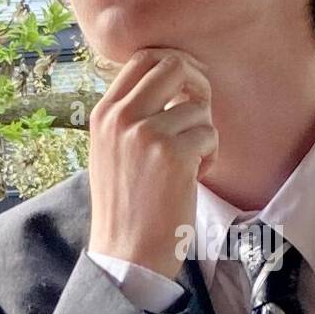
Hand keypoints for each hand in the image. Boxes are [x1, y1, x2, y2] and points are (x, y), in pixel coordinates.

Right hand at [86, 48, 217, 281]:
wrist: (127, 255)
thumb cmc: (127, 206)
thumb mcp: (112, 151)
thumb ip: (132, 115)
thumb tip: (172, 79)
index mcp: (104, 113)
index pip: (142, 58)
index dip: (175, 66)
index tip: (187, 90)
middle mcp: (120, 117)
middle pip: (173, 64)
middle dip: (198, 85)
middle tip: (201, 116)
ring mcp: (145, 134)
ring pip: (198, 106)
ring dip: (204, 134)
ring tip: (189, 164)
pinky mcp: (172, 155)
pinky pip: (209, 135)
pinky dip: (210, 157)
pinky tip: (192, 180)